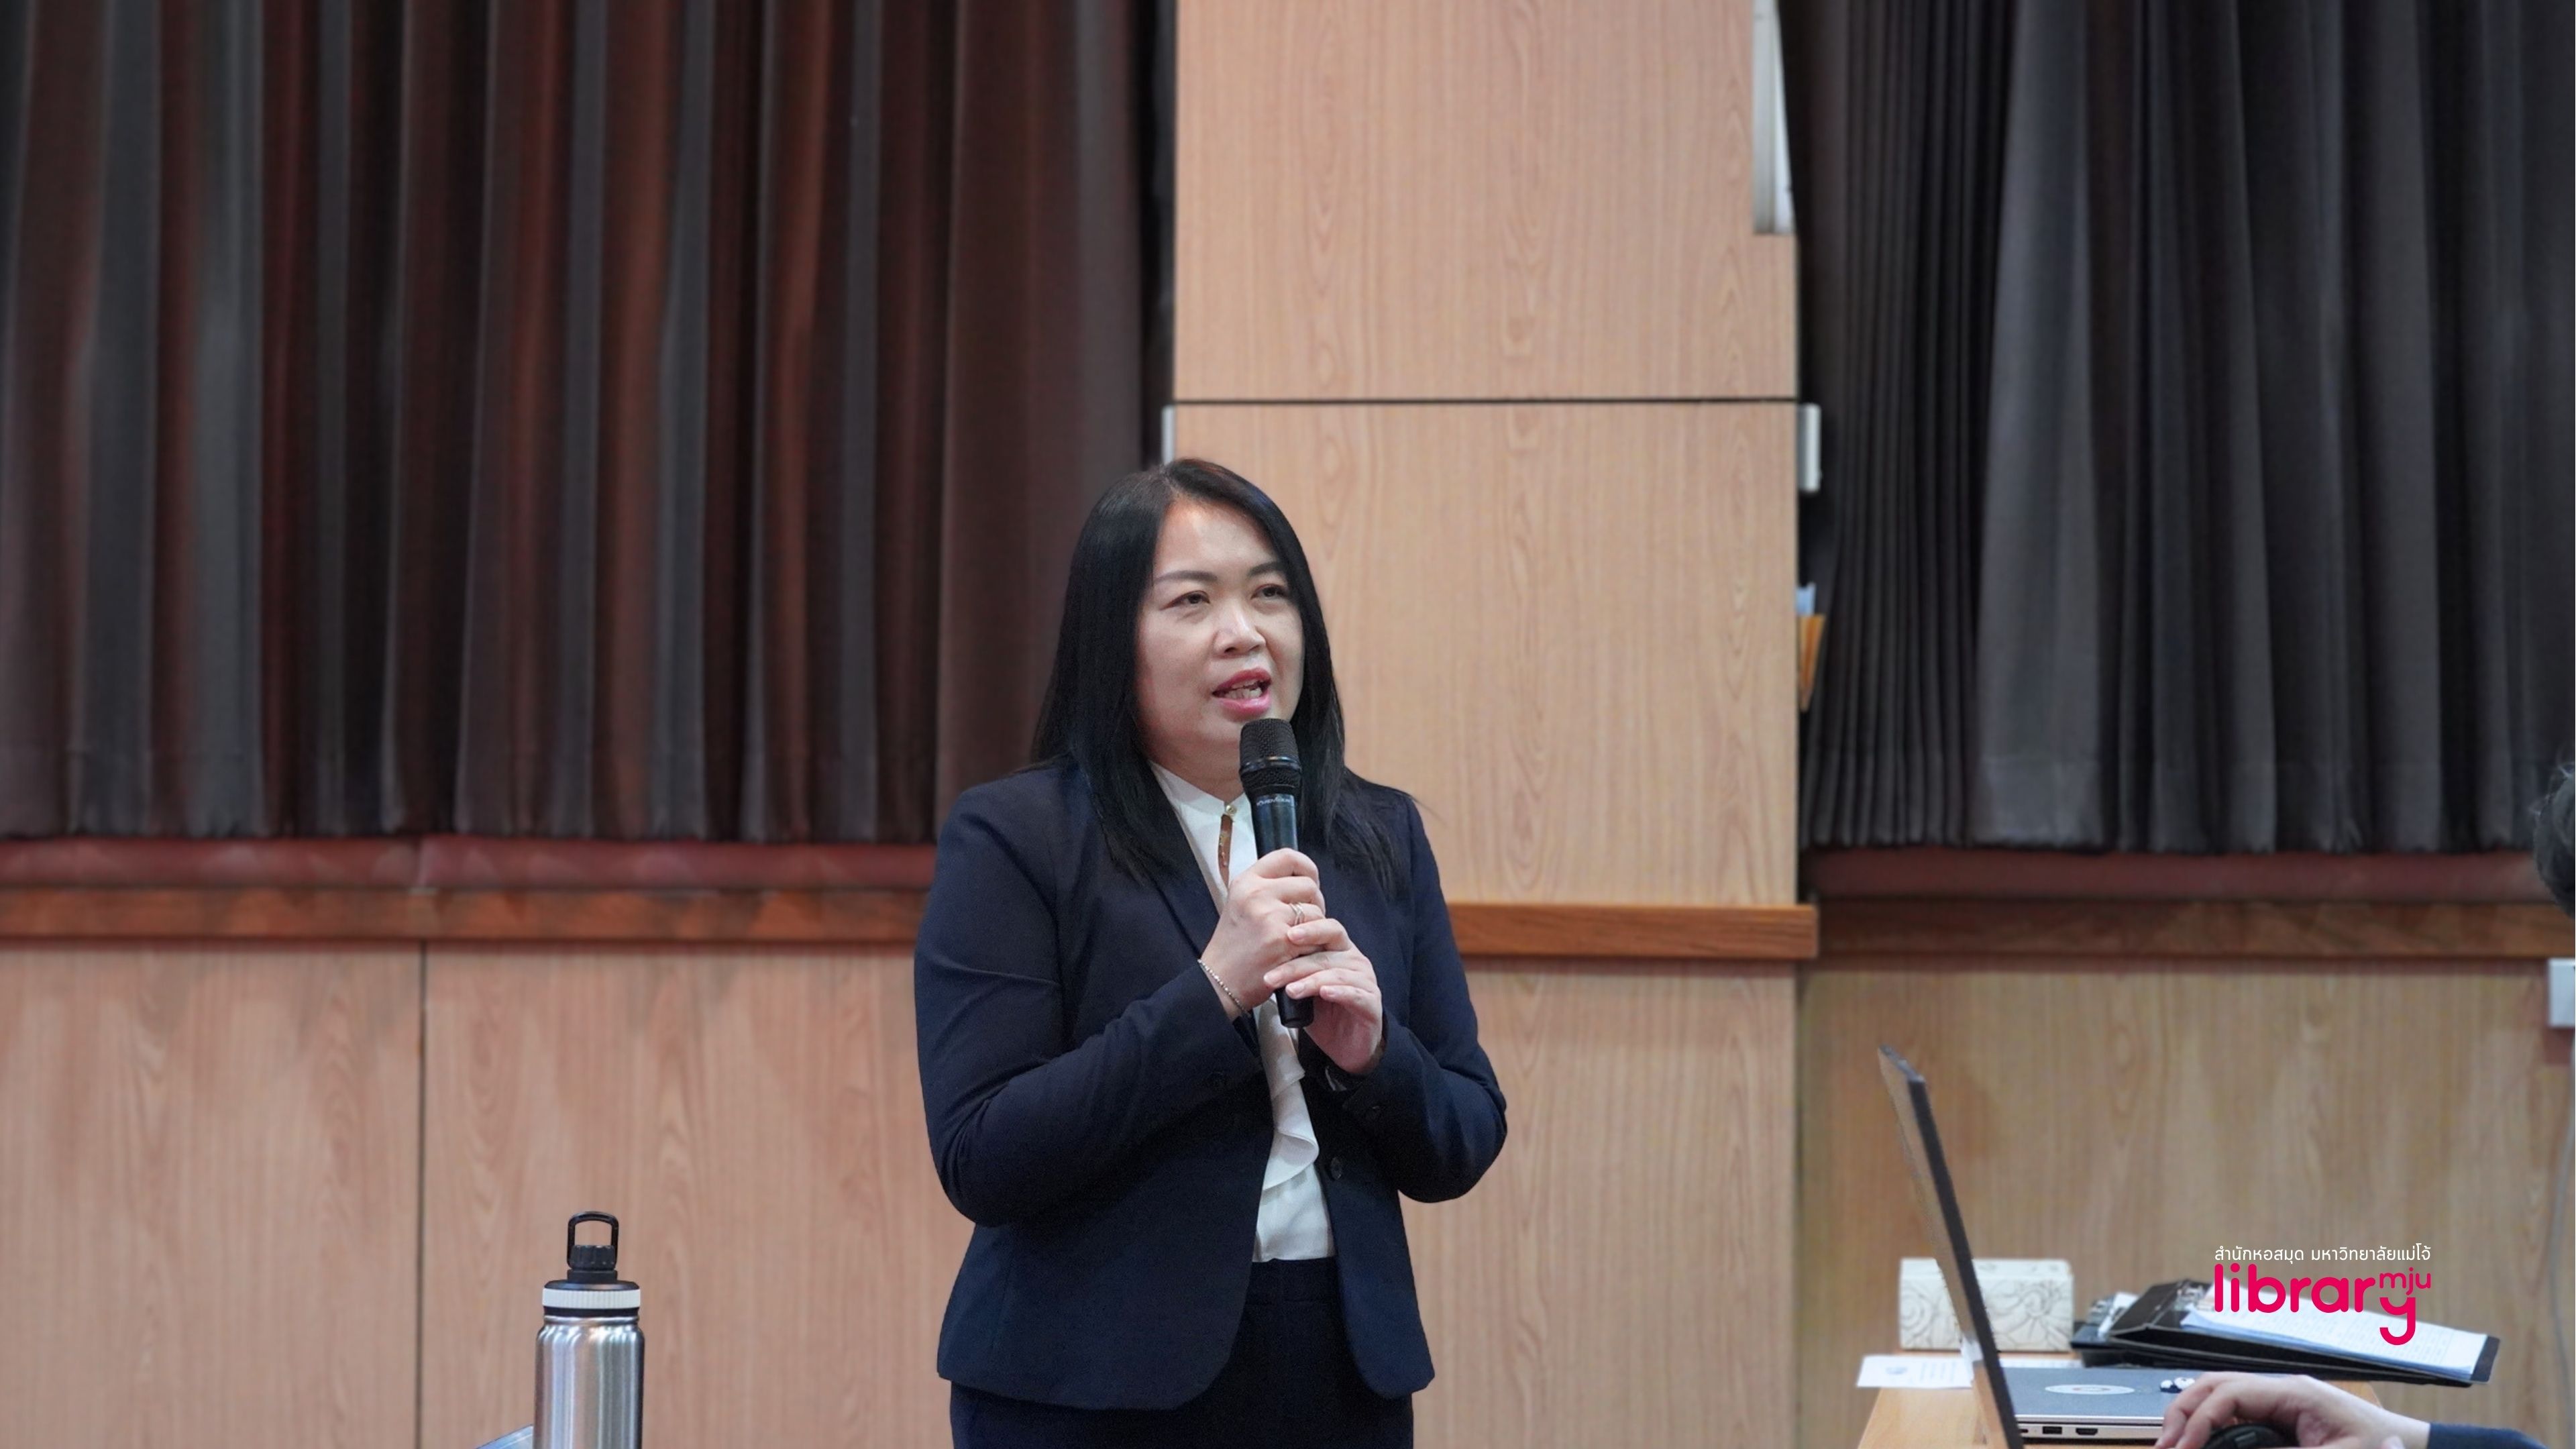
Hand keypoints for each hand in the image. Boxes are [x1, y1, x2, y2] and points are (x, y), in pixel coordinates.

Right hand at [1199, 849, 1325, 1017]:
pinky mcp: (1283, 940)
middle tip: (1306, 919)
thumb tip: (1304, 880)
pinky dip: (1314, 946)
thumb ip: (1268, 889)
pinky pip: (1316, 935)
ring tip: (1300, 939)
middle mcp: (1257, 894)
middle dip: (1315, 902)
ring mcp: (1270, 916)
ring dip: (1316, 927)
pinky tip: (1299, 954)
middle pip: (1308, 885)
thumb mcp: (1241, 905)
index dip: (1306, 866)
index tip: (1310, 879)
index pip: (1287, 856)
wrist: (1220, 981)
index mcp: (1246, 882)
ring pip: (1316, 911)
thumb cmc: (1233, 946)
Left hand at [1262, 916, 1384, 1075]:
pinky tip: (1324, 993)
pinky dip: (1339, 992)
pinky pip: (1355, 994)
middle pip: (1326, 953)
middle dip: (1296, 964)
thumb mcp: (1304, 989)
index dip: (1308, 930)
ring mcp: (1366, 981)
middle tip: (1272, 976)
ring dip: (1310, 981)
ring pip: (1337, 974)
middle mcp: (1356, 961)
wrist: (1347, 1046)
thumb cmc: (1324, 1013)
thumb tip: (1265, 961)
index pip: (1327, 929)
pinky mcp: (1372, 1004)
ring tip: (1290, 991)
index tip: (1284, 935)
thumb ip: (1293, 973)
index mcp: (1340, 951)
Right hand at [2154, 1373, 2428, 1448]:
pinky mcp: (2279, 1410)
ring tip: (2173, 1445)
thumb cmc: (2381, 1445)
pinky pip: (2233, 1409)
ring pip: (2217, 1394)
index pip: (2227, 1393)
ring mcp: (2278, 1396)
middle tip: (2164, 1446)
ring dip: (2191, 1416)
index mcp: (2292, 1391)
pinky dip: (2210, 1424)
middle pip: (2212, 1385)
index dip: (2198, 1420)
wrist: (2414, 1446)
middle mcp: (2280, 1387)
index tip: (2182, 1448)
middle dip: (2182, 1413)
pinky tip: (2199, 1442)